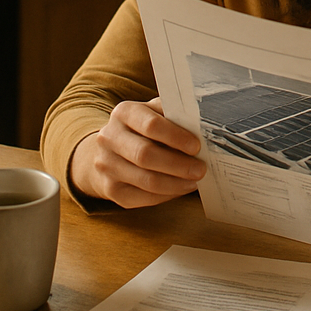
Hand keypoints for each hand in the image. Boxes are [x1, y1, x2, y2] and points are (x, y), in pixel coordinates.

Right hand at [70, 97, 205, 207]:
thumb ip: (174, 114)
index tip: (196, 146)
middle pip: (145, 155)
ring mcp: (105, 165)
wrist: (110, 149)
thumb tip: (205, 125)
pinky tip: (180, 189)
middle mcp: (109, 138)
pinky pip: (141, 197)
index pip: (151, 125)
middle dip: (177, 165)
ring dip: (175, 183)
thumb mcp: (155, 112)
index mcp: (124, 112)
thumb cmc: (143, 127)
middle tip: (200, 169)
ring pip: (145, 180)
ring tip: (195, 181)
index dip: (176, 137)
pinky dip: (166, 195)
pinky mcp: (109, 189)